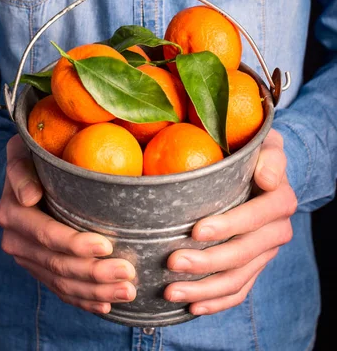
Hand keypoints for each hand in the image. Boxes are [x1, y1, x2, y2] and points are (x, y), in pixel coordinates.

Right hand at [0, 134, 135, 314]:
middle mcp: (16, 240)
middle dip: (95, 273)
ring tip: (127, 291)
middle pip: (58, 264)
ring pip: (62, 282)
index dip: (76, 244)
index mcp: (13, 213)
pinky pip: (60, 289)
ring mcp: (27, 258)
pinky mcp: (37, 267)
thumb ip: (21, 170)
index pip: (47, 235)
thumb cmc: (32, 155)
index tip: (107, 245)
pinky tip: (106, 305)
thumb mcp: (22, 152)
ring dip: (95, 291)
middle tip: (128, 274)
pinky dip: (83, 300)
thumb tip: (30, 196)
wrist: (22, 171)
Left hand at [164, 129, 296, 314]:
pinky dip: (216, 303)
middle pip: (242, 254)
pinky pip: (239, 291)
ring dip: (204, 289)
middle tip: (172, 263)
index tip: (195, 230)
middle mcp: (277, 230)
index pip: (255, 218)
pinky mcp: (255, 266)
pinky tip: (192, 307)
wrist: (265, 170)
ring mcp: (265, 252)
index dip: (228, 226)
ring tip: (171, 291)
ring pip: (237, 279)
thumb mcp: (267, 144)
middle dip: (206, 262)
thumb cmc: (256, 151)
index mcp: (280, 201)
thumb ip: (271, 155)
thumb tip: (267, 178)